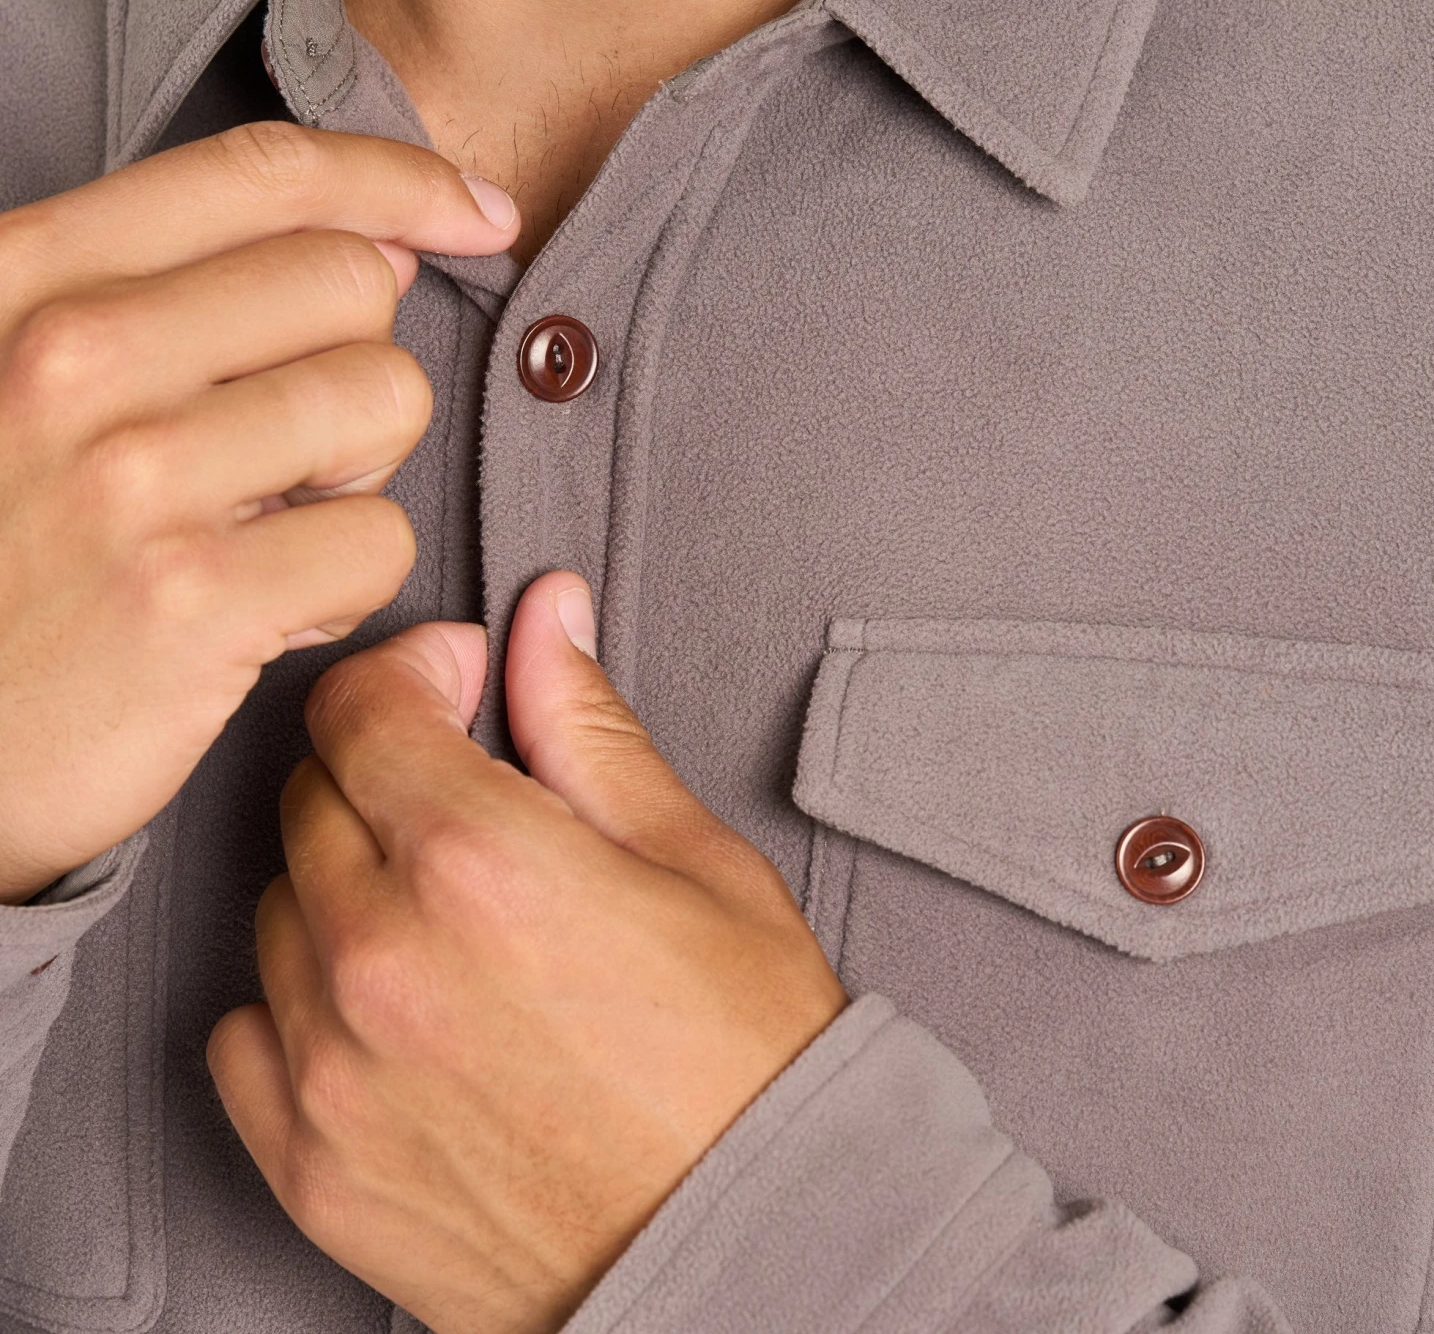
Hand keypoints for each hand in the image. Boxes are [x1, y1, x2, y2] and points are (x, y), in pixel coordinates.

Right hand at [0, 124, 518, 899]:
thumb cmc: (0, 552)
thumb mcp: (27, 376)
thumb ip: (182, 292)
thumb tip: (381, 243)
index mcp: (30, 276)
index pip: (271, 175)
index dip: (406, 181)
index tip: (482, 212)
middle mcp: (72, 356)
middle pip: (356, 285)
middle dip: (356, 363)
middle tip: (283, 449)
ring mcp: (132, 479)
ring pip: (387, 401)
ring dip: (358, 474)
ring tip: (266, 528)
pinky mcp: (192, 601)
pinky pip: (382, 541)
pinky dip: (349, 583)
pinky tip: (267, 608)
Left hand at [207, 571, 847, 1333]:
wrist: (753, 1247)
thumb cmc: (748, 1062)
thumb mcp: (694, 862)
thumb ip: (590, 728)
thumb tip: (547, 622)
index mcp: (482, 861)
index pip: (363, 705)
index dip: (412, 669)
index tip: (455, 683)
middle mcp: (383, 957)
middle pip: (311, 794)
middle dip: (386, 768)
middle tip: (474, 804)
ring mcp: (332, 1068)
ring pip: (277, 904)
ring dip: (347, 882)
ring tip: (451, 917)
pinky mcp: (310, 1163)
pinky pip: (245, 1030)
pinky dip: (301, 997)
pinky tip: (391, 1003)